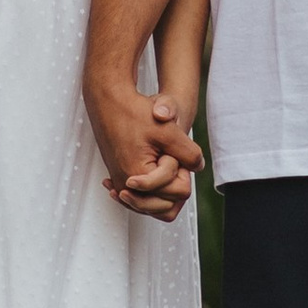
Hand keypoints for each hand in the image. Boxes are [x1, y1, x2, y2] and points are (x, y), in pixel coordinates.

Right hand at [87, 76, 204, 223]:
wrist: (109, 102)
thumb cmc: (134, 113)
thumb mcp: (169, 131)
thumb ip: (189, 153)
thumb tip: (198, 167)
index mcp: (138, 179)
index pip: (178, 192)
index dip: (181, 170)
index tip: (171, 152)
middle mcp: (125, 186)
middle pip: (165, 206)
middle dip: (173, 184)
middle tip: (169, 159)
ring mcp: (120, 183)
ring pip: (152, 204)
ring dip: (163, 189)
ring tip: (163, 164)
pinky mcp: (118, 178)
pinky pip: (139, 197)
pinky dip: (150, 190)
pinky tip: (155, 173)